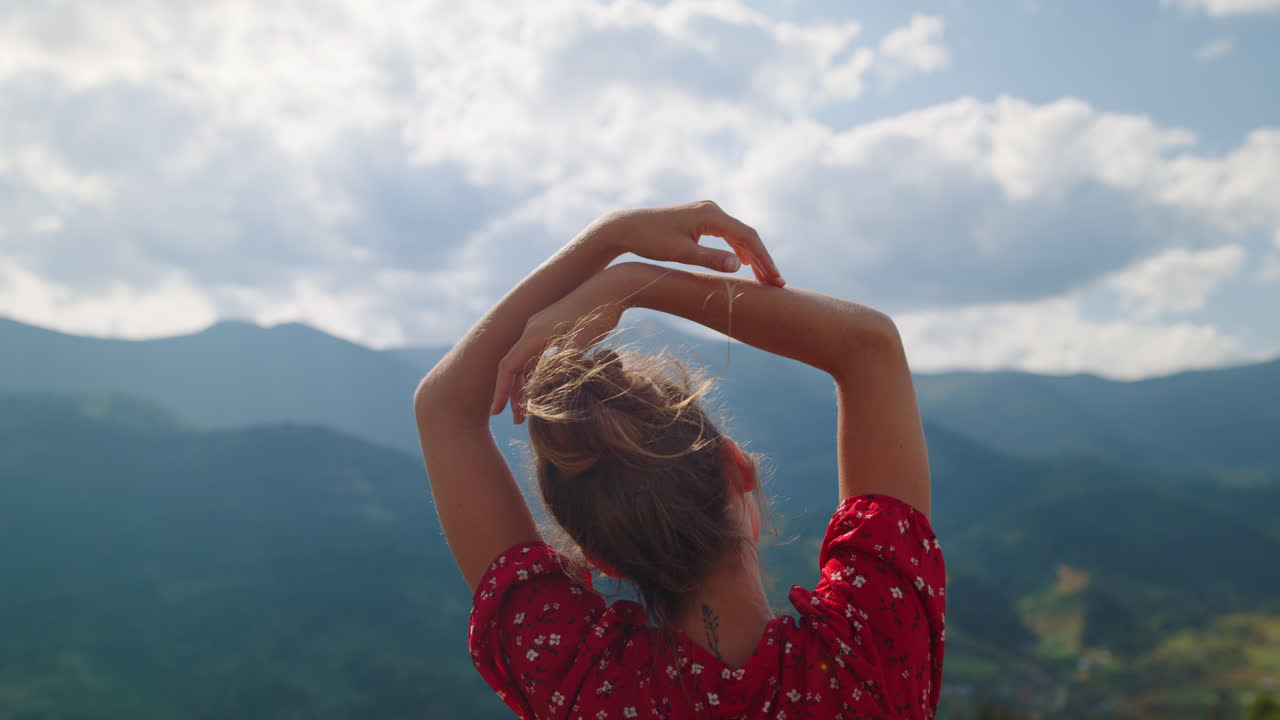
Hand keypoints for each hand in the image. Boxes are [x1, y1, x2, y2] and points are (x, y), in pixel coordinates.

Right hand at [489, 273, 624, 422]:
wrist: (613, 287)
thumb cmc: (598, 315)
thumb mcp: (580, 345)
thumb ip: (557, 368)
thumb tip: (533, 393)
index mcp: (534, 334)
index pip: (508, 367)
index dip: (501, 391)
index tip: (496, 412)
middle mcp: (532, 329)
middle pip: (514, 366)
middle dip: (513, 394)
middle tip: (517, 421)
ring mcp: (541, 327)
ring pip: (526, 361)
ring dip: (526, 385)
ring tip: (530, 410)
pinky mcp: (552, 327)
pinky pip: (537, 354)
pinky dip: (537, 373)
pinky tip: (543, 389)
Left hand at [598, 201, 783, 286]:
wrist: (626, 227)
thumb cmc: (650, 240)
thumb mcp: (681, 253)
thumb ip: (711, 259)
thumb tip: (739, 266)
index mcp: (711, 215)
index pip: (748, 237)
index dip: (764, 259)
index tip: (775, 279)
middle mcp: (712, 209)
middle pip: (746, 236)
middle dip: (762, 260)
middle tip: (776, 283)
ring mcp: (706, 212)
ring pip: (738, 235)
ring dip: (752, 256)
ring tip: (764, 278)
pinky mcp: (700, 218)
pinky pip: (726, 234)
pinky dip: (737, 249)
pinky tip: (743, 263)